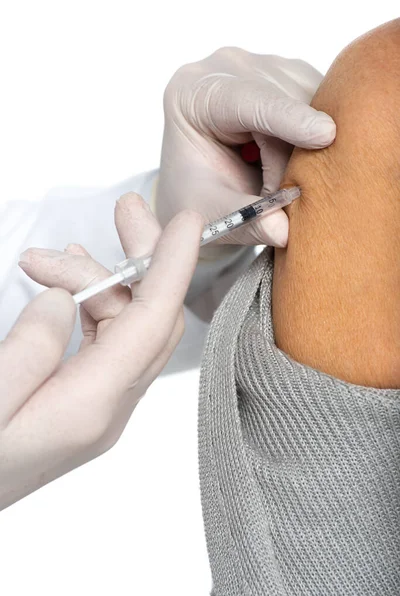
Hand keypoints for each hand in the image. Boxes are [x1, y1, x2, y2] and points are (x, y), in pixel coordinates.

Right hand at [0, 193, 202, 509]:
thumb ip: (28, 350)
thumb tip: (64, 301)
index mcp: (90, 407)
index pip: (152, 324)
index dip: (173, 268)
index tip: (188, 222)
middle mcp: (109, 407)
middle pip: (151, 318)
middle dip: (145, 258)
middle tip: (127, 209)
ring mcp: (100, 406)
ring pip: (125, 324)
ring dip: (96, 281)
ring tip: (44, 258)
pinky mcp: (85, 401)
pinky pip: (106, 341)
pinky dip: (91, 303)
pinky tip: (66, 284)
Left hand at [157, 48, 335, 246]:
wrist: (199, 185)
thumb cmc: (196, 195)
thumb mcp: (213, 214)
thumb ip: (246, 221)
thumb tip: (284, 231)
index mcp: (192, 93)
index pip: (246, 99)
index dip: (287, 118)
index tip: (325, 135)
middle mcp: (226, 66)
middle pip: (285, 99)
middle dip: (295, 153)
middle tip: (281, 197)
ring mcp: (261, 64)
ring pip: (310, 96)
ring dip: (308, 146)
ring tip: (280, 180)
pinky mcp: (288, 73)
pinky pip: (321, 99)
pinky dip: (317, 135)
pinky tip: (298, 158)